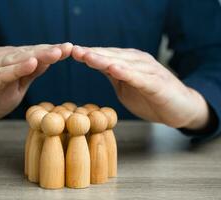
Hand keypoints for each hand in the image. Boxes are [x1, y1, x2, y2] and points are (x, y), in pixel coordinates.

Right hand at [0, 43, 72, 127]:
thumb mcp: (16, 87)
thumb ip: (29, 74)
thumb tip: (47, 62)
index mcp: (12, 61)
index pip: (37, 55)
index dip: (54, 53)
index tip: (72, 50)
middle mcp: (2, 58)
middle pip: (31, 53)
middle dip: (51, 51)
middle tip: (70, 48)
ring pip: (19, 59)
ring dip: (39, 55)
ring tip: (57, 52)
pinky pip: (3, 73)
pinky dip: (17, 68)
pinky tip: (32, 63)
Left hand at [72, 46, 208, 129]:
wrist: (180, 109)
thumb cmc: (150, 97)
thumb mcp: (125, 86)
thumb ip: (112, 74)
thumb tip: (93, 64)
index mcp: (128, 62)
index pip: (105, 56)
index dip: (88, 54)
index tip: (69, 52)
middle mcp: (138, 62)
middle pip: (111, 56)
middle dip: (92, 54)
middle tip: (73, 50)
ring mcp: (148, 71)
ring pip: (123, 63)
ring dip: (104, 59)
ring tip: (87, 56)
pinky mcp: (157, 84)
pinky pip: (140, 78)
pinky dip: (127, 73)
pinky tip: (114, 69)